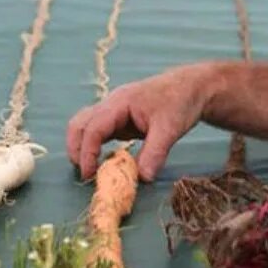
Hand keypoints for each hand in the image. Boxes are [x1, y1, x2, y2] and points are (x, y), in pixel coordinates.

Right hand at [66, 64, 209, 180]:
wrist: (191, 88)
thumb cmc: (180, 101)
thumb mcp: (170, 128)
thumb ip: (155, 152)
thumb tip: (143, 179)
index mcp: (120, 102)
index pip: (94, 127)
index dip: (87, 152)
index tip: (90, 175)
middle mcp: (112, 105)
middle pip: (80, 124)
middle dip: (76, 149)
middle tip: (86, 175)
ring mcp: (114, 112)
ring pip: (86, 127)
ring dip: (82, 148)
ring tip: (91, 172)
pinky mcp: (120, 120)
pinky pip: (99, 133)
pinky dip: (95, 147)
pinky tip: (104, 163)